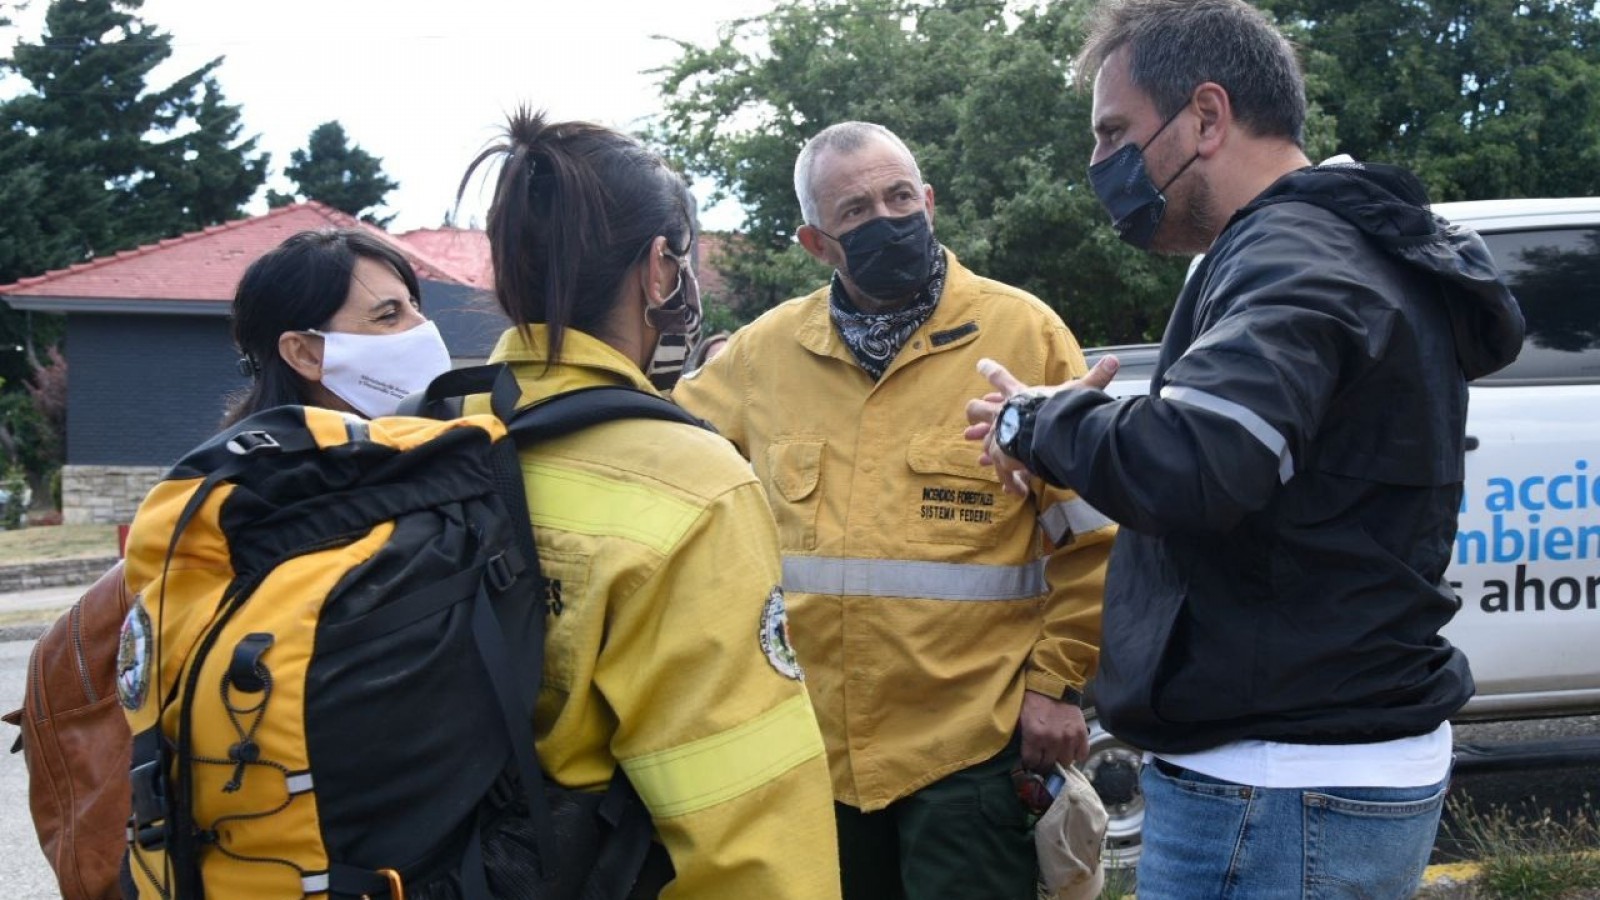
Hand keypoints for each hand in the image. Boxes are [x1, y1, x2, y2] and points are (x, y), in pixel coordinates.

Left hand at [963, 356, 1119, 497]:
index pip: (1000, 378)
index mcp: (1017, 395)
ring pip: (982, 438)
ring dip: (984, 446)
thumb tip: (1114, 360)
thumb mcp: (1078, 392)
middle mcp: (1002, 413)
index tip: (980, 364)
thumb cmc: (1060, 409)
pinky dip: (1008, 479)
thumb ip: (1096, 378)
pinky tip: (1011, 489)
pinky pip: (1000, 468)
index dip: (990, 370)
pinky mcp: (1001, 456)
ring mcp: (998, 435)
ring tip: (980, 459)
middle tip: (973, 413)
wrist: (1046, 432)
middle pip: (978, 408)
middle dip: (976, 411)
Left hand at [1017, 689, 1089, 770]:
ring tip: (1057, 753)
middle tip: (1043, 758)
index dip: (1030, 763)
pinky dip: (1076, 754)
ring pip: (1065, 762)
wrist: (1054, 684)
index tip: (1031, 762)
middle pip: (1048, 764)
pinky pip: (1081, 755)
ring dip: (1060, 759)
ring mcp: (1068, 738)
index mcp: (1034, 736)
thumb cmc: (1034, 700)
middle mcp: (1052, 740)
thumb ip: (1023, 738)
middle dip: (1044, 763)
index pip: (1032, 762)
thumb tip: (1024, 756)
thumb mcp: (1021, 719)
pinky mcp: (1081, 734)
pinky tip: (1070, 749)